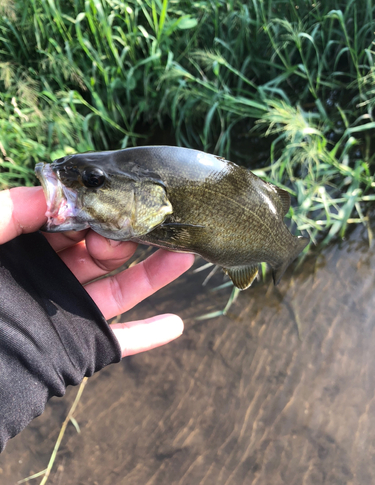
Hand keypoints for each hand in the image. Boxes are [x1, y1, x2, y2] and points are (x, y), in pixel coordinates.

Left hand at [0, 187, 193, 356]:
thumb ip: (4, 212)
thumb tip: (50, 194)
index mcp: (24, 251)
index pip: (70, 222)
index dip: (97, 210)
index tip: (120, 198)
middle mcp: (50, 279)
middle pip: (101, 252)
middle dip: (128, 235)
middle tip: (145, 226)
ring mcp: (68, 314)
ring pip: (119, 289)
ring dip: (154, 273)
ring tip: (187, 252)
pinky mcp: (79, 349)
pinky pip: (119, 342)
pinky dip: (148, 337)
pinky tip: (177, 326)